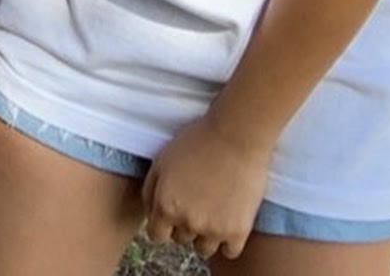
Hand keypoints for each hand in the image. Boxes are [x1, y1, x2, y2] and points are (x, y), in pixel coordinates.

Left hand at [141, 111, 273, 260]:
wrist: (234, 138)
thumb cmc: (195, 143)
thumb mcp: (161, 160)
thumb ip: (151, 190)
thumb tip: (151, 213)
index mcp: (165, 206)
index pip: (156, 235)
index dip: (161, 224)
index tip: (170, 213)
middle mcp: (187, 222)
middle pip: (180, 239)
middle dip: (183, 224)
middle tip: (194, 201)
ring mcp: (214, 230)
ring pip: (203, 248)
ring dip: (205, 234)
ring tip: (211, 210)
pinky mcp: (238, 232)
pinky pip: (229, 251)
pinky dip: (227, 240)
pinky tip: (227, 219)